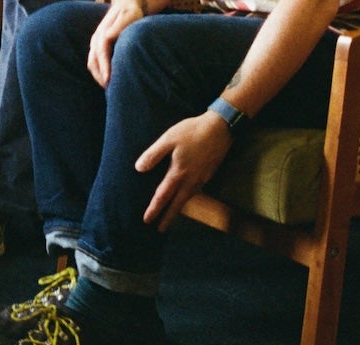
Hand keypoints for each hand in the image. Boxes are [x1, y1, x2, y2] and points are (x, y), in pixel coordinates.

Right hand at [86, 0, 143, 87]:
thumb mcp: (129, 14)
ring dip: (98, 76)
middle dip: (99, 76)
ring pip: (91, 63)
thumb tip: (107, 37)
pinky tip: (107, 79)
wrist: (125, 2)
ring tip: (108, 88)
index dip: (104, 67)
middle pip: (93, 61)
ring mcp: (96, 42)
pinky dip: (99, 72)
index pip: (101, 53)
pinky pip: (94, 61)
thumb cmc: (131, 9)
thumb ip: (119, 25)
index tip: (108, 80)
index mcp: (103, 32)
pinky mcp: (98, 45)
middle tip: (109, 90)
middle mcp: (96, 38)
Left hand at [135, 112, 233, 231]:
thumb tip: (139, 168)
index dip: (154, 209)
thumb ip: (153, 155)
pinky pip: (196, 192)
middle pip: (177, 204)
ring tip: (171, 216)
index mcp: (178, 173)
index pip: (163, 196)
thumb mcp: (168, 139)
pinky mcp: (209, 174)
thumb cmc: (192, 132)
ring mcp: (202, 178)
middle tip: (160, 230)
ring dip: (179, 209)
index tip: (147, 220)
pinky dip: (188, 198)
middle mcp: (191, 180)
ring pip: (188, 199)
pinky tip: (186, 196)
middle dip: (168, 218)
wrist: (220, 128)